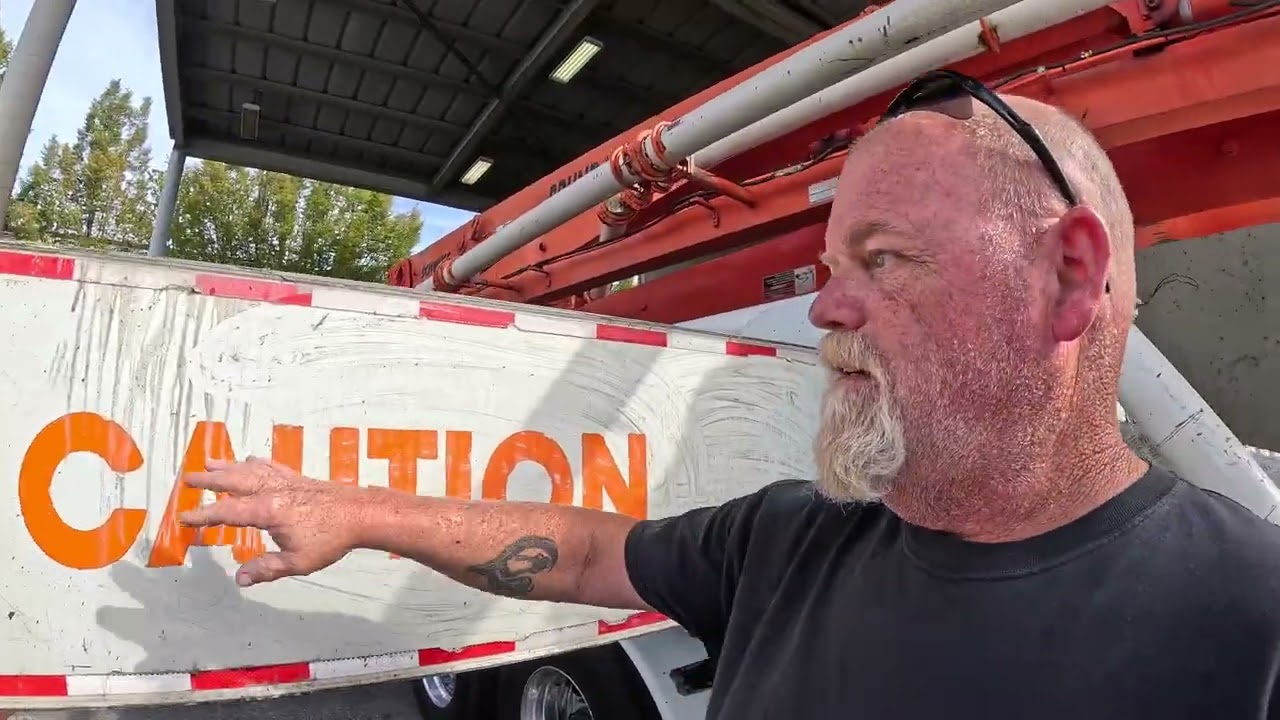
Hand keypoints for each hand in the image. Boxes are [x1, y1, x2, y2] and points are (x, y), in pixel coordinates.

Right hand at [178, 457, 362, 586]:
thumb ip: (267, 568)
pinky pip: (271, 466)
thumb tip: (239, 579)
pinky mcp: (299, 478)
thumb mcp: (298, 561)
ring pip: (250, 469)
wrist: (361, 513)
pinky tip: (251, 460)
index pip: (226, 512)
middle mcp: (273, 490)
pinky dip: (256, 462)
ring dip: (228, 466)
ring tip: (210, 461)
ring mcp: (286, 481)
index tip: (183, 517)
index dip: (203, 515)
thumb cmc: (331, 539)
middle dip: (209, 480)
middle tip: (186, 478)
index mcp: (268, 510)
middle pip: (234, 481)